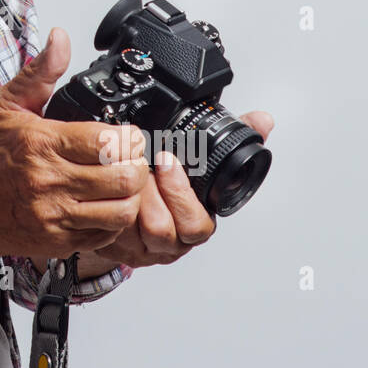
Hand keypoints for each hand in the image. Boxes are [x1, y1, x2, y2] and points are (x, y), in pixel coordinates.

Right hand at [0, 27, 150, 264]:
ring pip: (122, 210)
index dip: (129, 137)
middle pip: (124, 177)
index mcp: (42, 143)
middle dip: (136, 165)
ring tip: (121, 182)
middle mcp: (51, 182)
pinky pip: (107, 235)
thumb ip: (40, 71)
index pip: (108, 142)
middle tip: (129, 159)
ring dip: (131, 195)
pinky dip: (115, 220)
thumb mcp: (7, 104)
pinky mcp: (60, 241)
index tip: (126, 134)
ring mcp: (57, 215)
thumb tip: (60, 39)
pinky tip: (105, 204)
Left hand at [74, 111, 274, 276]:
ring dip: (127, 195)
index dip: (180, 194)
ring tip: (122, 170)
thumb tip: (262, 120)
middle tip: (139, 162)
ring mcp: (143, 246)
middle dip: (148, 190)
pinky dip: (106, 205)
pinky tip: (106, 185)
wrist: (133, 211)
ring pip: (132, 229)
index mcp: (195, 223)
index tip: (166, 160)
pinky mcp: (116, 246)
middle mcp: (171, 241)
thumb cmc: (168, 188)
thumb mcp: (200, 163)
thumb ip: (230, 141)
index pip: (197, 224)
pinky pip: (109, 232)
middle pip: (163, 228)